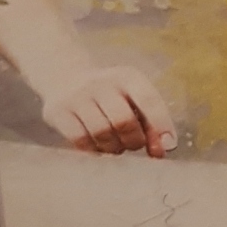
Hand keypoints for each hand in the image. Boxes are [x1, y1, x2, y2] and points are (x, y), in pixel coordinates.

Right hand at [36, 63, 177, 157]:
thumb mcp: (133, 99)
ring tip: (115, 145)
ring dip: (114, 147)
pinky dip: (94, 150)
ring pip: (101, 133)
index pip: (149, 100)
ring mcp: (77, 96)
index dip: (161, 125)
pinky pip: (81, 140)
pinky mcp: (58, 111)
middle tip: (132, 144)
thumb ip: (151, 124)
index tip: (168, 146)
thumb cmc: (111, 96)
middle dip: (133, 140)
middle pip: (123, 121)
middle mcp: (101, 83)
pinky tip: (98, 146)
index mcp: (127, 77)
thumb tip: (163, 150)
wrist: (65, 78)